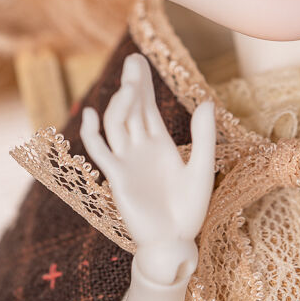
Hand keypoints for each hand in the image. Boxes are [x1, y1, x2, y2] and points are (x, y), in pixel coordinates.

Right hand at [80, 53, 216, 285]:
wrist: (175, 241)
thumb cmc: (189, 208)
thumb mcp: (203, 167)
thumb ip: (204, 135)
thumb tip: (207, 100)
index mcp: (159, 143)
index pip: (147, 106)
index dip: (143, 84)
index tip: (138, 60)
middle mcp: (140, 148)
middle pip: (132, 109)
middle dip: (132, 85)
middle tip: (133, 60)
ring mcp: (126, 161)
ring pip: (117, 125)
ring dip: (121, 105)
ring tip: (129, 85)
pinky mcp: (117, 178)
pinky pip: (100, 151)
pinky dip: (92, 133)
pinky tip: (92, 114)